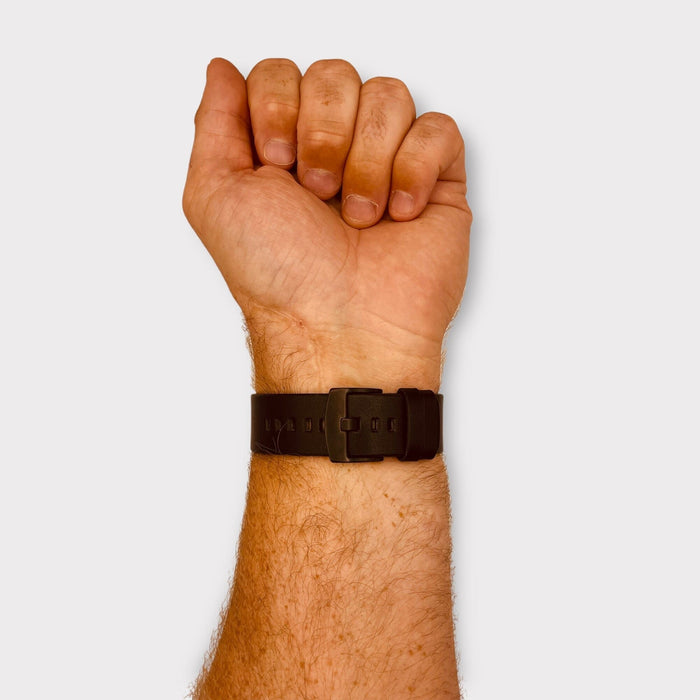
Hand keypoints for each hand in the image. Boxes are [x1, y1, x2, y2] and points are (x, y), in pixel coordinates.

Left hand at [183, 58, 470, 391]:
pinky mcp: (435, 184)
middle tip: (318, 192)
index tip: (276, 165)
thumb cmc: (279, 275)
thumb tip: (223, 70)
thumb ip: (214, 122)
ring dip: (367, 160)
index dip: (278, 108)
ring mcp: (387, 164)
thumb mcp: (214, 195)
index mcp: (283, 148)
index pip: (282, 73)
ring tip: (360, 215)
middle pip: (336, 74)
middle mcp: (334, 149)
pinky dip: (415, 170)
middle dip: (322, 134)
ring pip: (390, 95)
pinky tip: (399, 213)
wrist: (339, 327)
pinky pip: (439, 130)